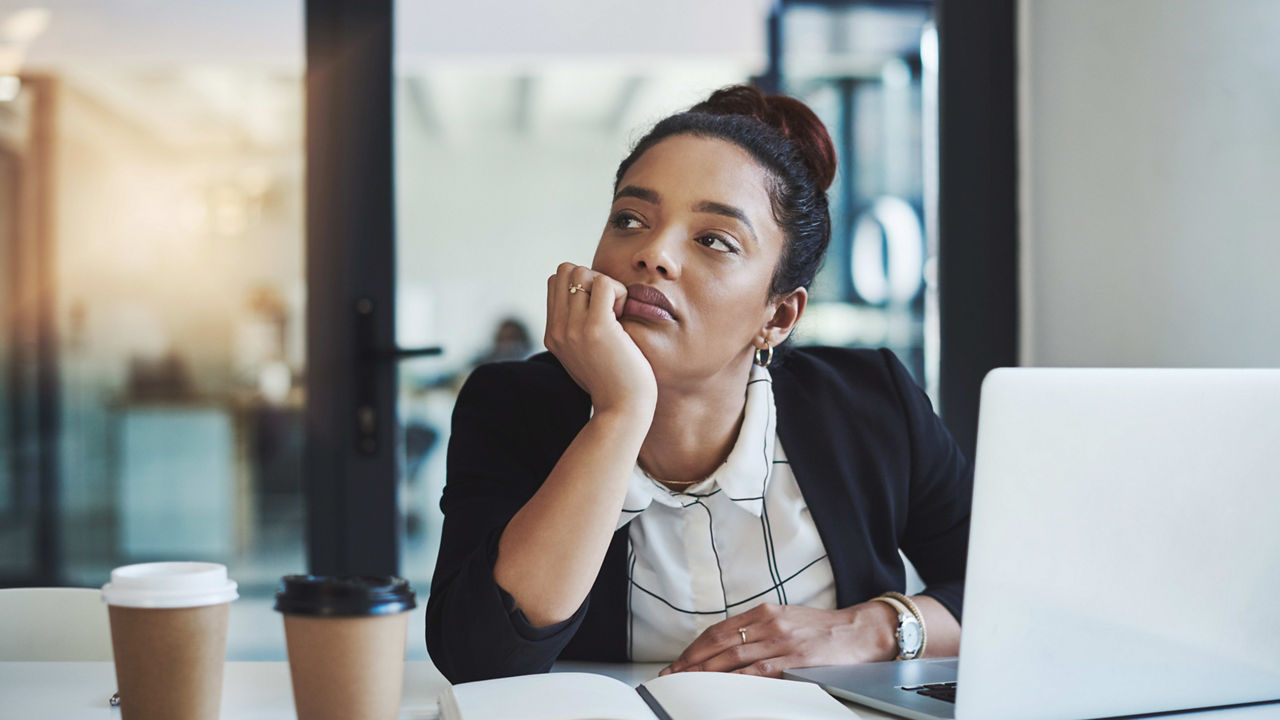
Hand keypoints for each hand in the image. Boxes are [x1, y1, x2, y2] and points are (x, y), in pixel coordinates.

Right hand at [544, 262, 656, 415]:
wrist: (622, 410)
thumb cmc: (615, 382)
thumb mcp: (586, 354)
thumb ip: (579, 329)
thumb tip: (590, 297)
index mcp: (553, 334)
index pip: (555, 282)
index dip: (581, 285)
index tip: (599, 310)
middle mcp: (557, 330)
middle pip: (564, 270)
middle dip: (590, 278)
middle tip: (609, 308)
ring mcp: (573, 328)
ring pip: (582, 272)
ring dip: (606, 285)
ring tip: (617, 313)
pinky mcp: (596, 328)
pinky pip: (604, 283)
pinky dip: (619, 292)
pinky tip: (623, 317)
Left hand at [658, 602, 898, 678]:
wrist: (862, 629)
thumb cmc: (825, 629)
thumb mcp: (787, 620)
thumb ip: (760, 630)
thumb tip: (731, 648)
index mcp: (764, 612)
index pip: (719, 631)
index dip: (695, 648)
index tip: (678, 662)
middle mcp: (769, 623)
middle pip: (720, 643)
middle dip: (692, 661)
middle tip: (672, 676)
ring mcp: (782, 640)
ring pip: (734, 656)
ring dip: (707, 671)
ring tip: (688, 683)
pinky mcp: (796, 658)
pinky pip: (760, 670)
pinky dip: (737, 679)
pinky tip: (723, 687)